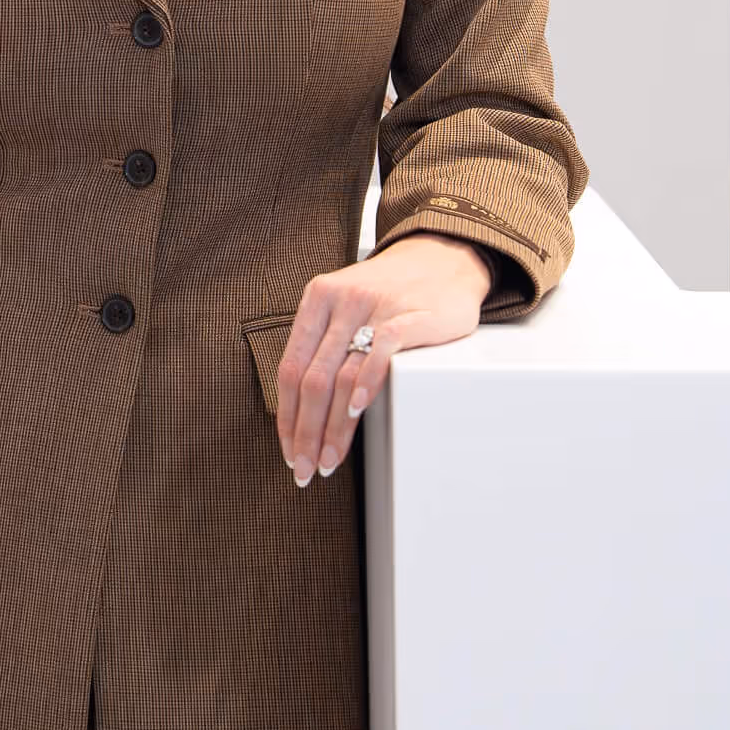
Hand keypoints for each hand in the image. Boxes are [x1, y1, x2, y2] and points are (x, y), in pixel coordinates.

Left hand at [276, 233, 493, 485]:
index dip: (286, 416)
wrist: (442, 259)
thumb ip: (323, 344)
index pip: (290, 368)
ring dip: (333, 426)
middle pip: (312, 379)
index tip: (288, 451)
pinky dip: (365, 383)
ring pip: (341, 375)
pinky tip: (356, 411)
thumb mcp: (345, 305)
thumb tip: (298, 407)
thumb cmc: (390, 293)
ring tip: (328, 460)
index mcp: (317, 299)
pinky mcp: (409, 316)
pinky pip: (380, 351)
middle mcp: (340, 301)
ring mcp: (374, 307)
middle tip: (304, 470)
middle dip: (305, 432)